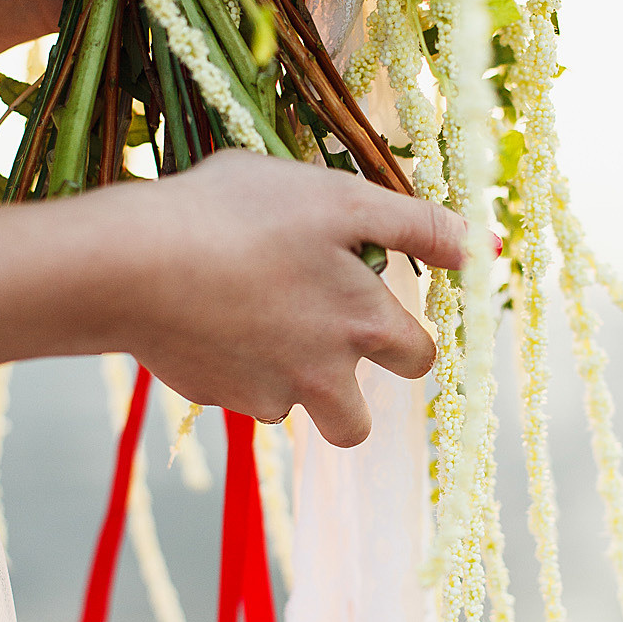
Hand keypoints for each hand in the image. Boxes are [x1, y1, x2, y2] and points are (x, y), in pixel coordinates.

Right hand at [119, 153, 461, 445]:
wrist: (132, 263)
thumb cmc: (241, 216)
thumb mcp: (341, 198)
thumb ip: (419, 224)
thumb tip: (490, 248)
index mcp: (365, 328)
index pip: (420, 360)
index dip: (407, 337)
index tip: (381, 309)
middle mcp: (323, 379)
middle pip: (356, 423)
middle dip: (347, 393)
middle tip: (315, 336)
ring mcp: (262, 396)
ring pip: (289, 406)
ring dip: (284, 375)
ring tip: (251, 311)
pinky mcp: (208, 397)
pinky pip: (232, 391)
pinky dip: (228, 361)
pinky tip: (203, 311)